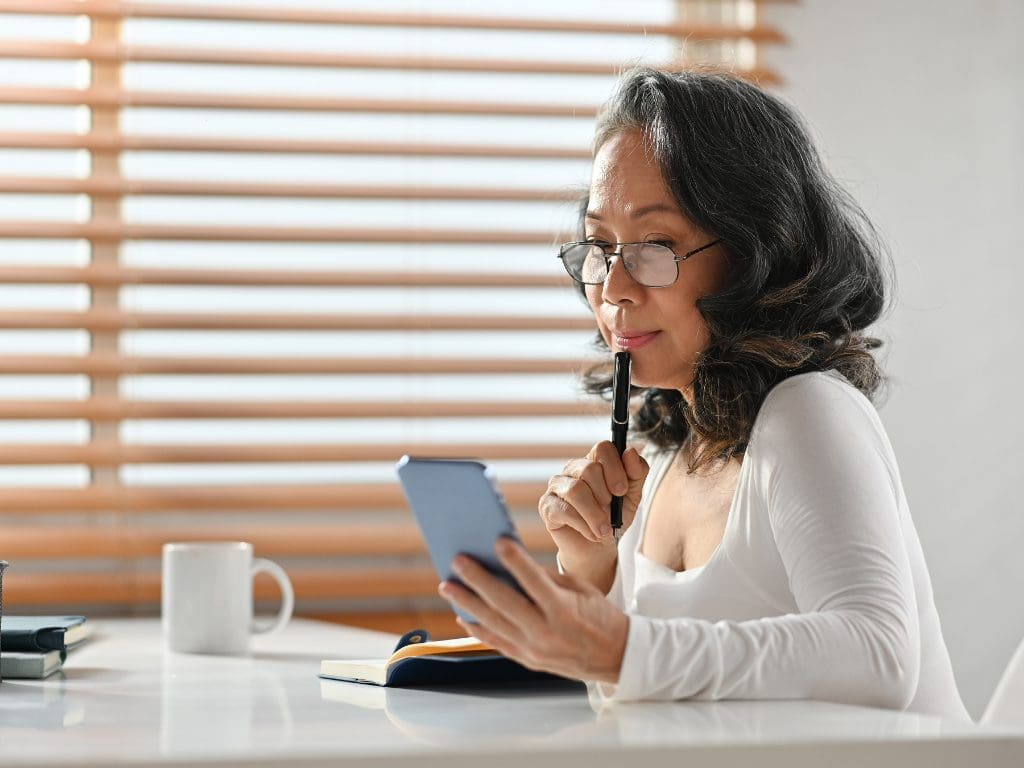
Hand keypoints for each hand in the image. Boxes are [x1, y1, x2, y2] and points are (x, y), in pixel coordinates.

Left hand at [438, 537, 627, 682]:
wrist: (616, 657)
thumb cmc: (600, 616)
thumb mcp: (580, 590)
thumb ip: (546, 578)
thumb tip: (513, 564)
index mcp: (564, 610)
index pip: (533, 581)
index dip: (514, 560)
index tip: (497, 541)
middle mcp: (546, 632)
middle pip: (504, 602)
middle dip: (478, 580)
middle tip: (458, 561)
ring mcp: (534, 650)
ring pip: (493, 623)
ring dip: (467, 602)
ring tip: (448, 586)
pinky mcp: (528, 660)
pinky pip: (496, 642)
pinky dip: (477, 628)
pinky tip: (463, 614)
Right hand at [538, 442, 648, 585]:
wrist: (599, 548)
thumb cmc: (614, 518)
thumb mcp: (633, 496)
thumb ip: (637, 472)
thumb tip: (631, 450)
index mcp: (594, 461)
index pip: (603, 448)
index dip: (615, 468)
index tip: (622, 490)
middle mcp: (573, 468)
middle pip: (589, 469)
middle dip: (605, 496)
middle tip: (611, 513)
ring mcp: (556, 486)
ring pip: (576, 490)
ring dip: (595, 514)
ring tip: (605, 530)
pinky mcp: (546, 506)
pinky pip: (564, 510)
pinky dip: (583, 525)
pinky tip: (592, 534)